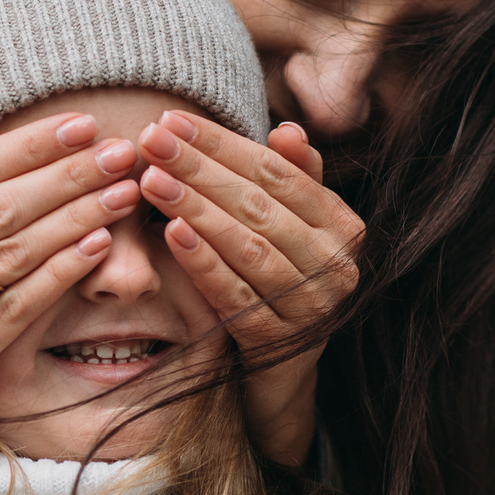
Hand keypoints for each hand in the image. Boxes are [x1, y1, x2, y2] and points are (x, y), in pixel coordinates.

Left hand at [136, 113, 362, 467]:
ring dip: (197, 210)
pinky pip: (236, 296)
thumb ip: (294, 182)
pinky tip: (171, 234)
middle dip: (201, 168)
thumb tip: (289, 130)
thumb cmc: (281, 283)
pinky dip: (203, 263)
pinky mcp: (279, 342)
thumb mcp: (292, 231)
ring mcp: (311, 308)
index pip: (278, 173)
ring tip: (152, 181)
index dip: (225, 144)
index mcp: (344, 228)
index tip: (174, 120)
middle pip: (260, 205)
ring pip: (248, 248)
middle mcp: (337, 266)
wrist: (283, 375)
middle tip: (151, 140)